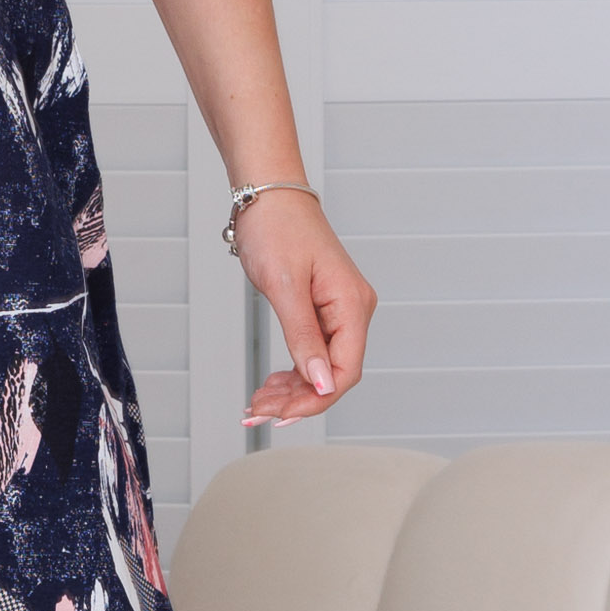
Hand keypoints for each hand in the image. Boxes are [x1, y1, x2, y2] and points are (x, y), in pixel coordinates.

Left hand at [235, 190, 375, 427]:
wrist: (268, 196)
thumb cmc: (277, 228)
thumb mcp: (284, 285)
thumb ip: (304, 337)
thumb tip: (322, 382)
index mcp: (352, 305)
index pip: (346, 370)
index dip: (315, 399)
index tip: (279, 414)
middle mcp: (353, 310)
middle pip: (334, 373)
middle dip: (297, 398)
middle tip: (257, 410)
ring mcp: (339, 310)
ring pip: (322, 367)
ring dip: (292, 389)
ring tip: (257, 402)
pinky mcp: (322, 309)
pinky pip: (314, 351)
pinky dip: (293, 371)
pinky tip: (271, 383)